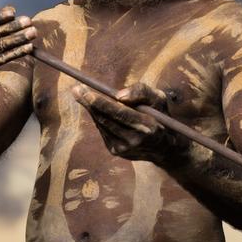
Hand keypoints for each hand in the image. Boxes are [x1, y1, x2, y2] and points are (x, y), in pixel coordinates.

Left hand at [72, 80, 187, 164]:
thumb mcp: (159, 98)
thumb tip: (119, 96)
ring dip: (90, 109)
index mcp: (147, 126)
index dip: (100, 102)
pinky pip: (103, 130)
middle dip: (88, 103)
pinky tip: (95, 108)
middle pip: (105, 119)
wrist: (164, 148)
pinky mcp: (116, 151)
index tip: (85, 90)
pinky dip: (98, 117)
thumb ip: (142, 92)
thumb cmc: (160, 116)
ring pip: (101, 124)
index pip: (119, 113)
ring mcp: (123, 149)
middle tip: (76, 89)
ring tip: (81, 94)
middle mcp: (134, 140)